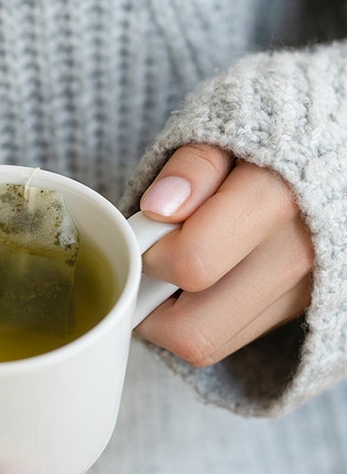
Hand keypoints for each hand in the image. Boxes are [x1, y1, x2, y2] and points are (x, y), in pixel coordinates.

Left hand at [136, 144, 313, 365]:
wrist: (328, 152)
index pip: (192, 262)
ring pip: (210, 344)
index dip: (150, 254)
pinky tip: (201, 280)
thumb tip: (160, 207)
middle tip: (146, 268)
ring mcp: (304, 290)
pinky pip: (231, 339)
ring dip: (172, 318)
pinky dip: (202, 318)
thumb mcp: (224, 129)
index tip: (145, 233)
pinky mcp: (300, 308)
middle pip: (194, 330)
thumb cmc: (264, 137)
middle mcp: (298, 256)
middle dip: (148, 307)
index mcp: (277, 200)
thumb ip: (193, 165)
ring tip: (172, 271)